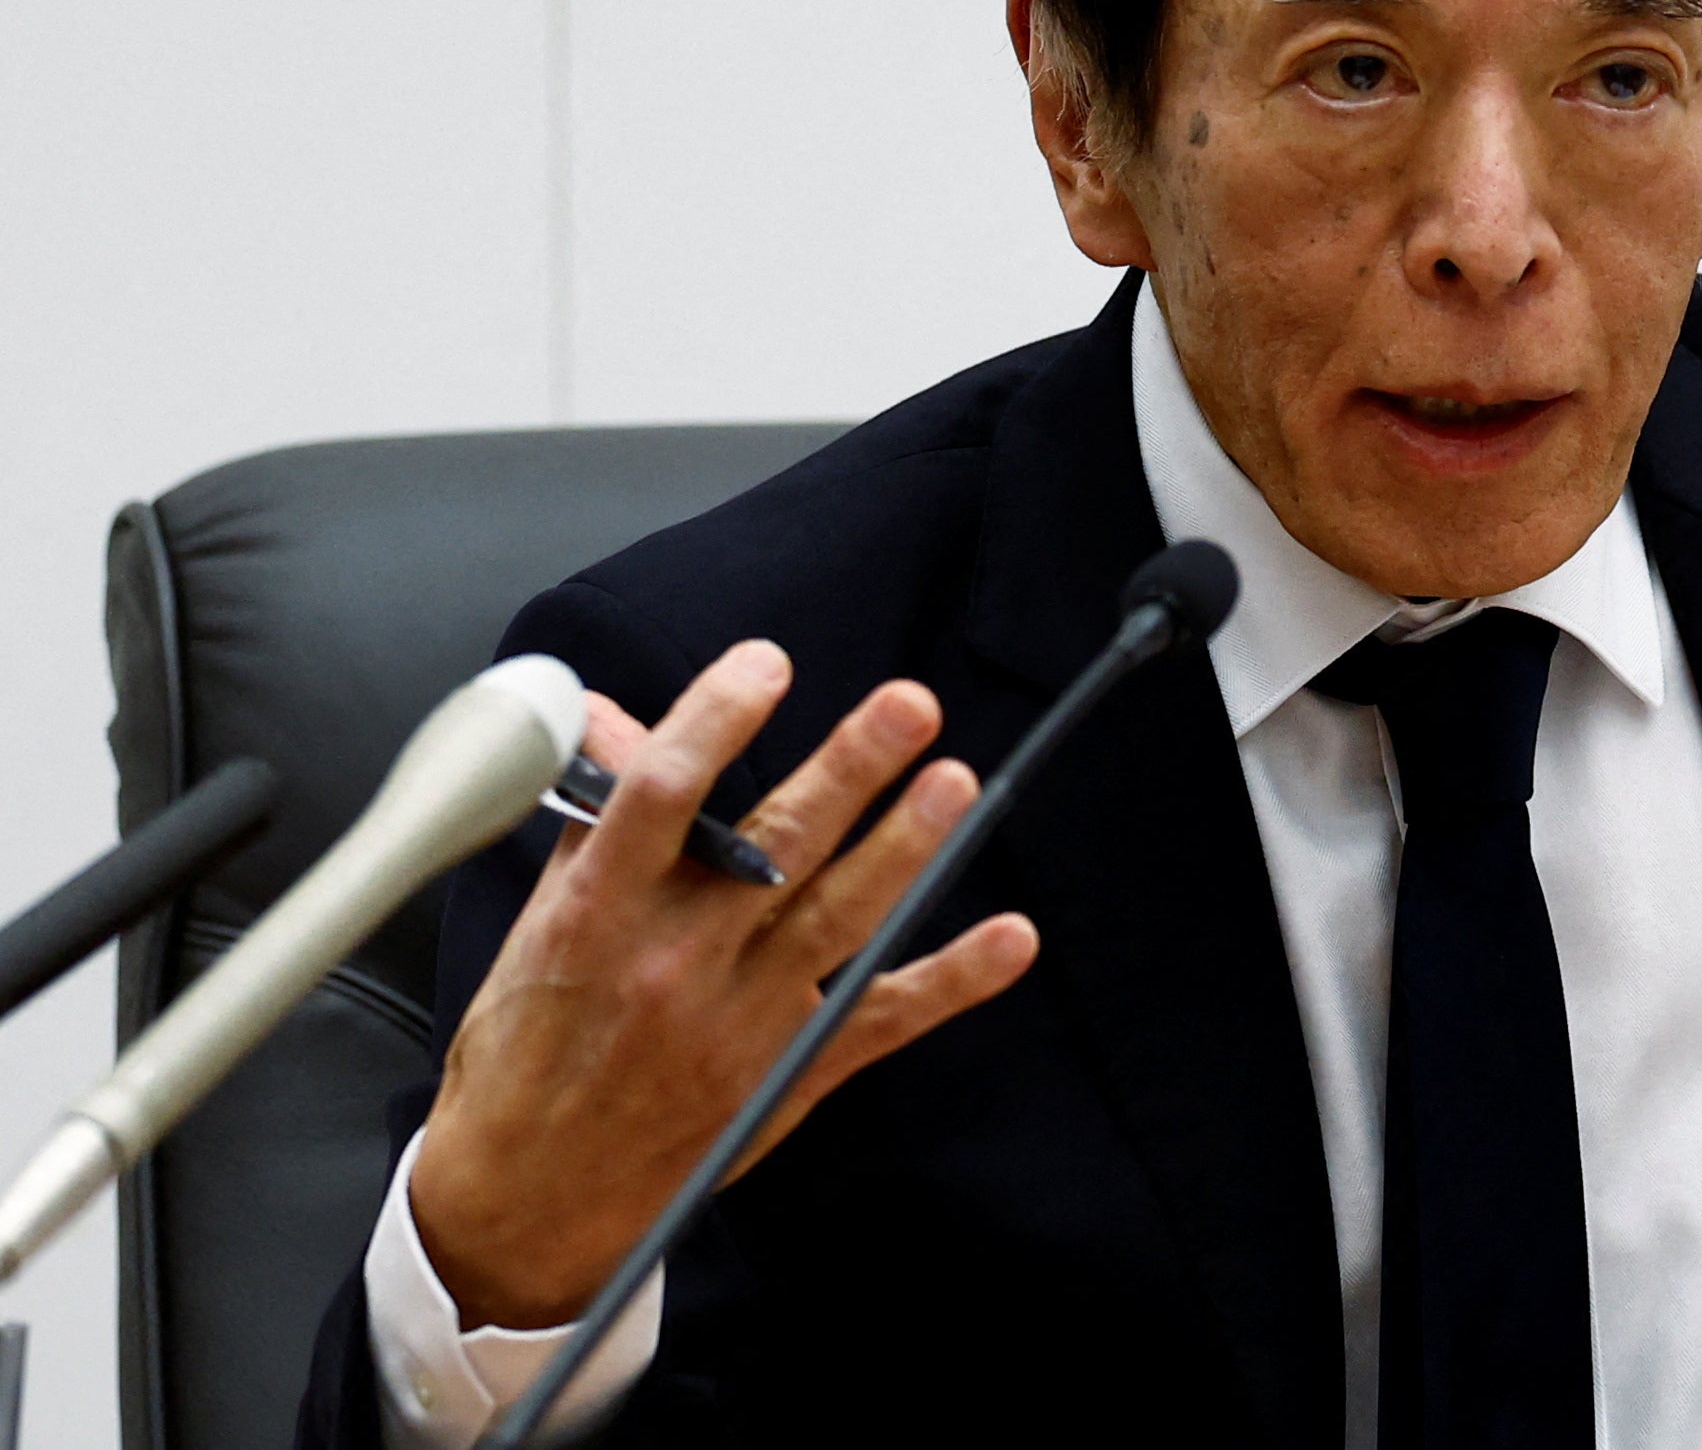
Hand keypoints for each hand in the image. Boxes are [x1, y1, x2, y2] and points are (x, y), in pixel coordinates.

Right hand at [407, 641, 1039, 1329]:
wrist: (525, 1204)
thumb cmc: (524, 1053)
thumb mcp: (539, 928)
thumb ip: (592, 822)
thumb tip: (609, 722)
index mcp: (598, 915)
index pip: (658, 799)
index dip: (713, 723)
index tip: (764, 664)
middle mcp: (674, 962)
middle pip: (774, 848)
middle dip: (848, 771)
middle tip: (909, 705)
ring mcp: (741, 1021)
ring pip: (838, 918)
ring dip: (905, 848)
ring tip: (955, 783)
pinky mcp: (789, 1073)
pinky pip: (883, 1017)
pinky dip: (953, 979)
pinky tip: (1010, 938)